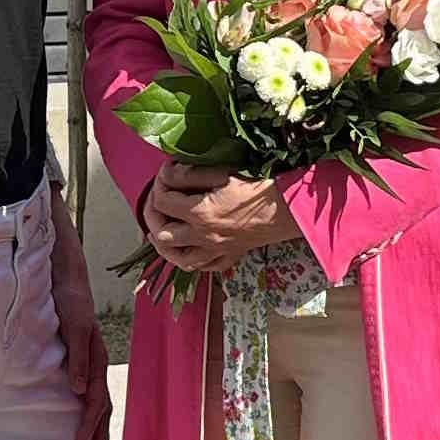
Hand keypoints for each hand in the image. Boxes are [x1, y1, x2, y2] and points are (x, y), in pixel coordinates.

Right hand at [50, 212, 114, 439]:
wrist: (60, 261)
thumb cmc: (54, 300)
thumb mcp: (53, 336)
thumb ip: (56, 360)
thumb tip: (47, 388)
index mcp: (89, 356)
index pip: (98, 398)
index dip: (97, 427)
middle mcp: (94, 349)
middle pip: (101, 396)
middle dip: (97, 430)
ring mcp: (88, 334)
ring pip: (95, 379)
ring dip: (90, 412)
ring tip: (83, 439)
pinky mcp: (78, 317)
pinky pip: (81, 346)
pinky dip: (80, 370)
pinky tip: (78, 391)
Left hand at [142, 157, 296, 277]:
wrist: (286, 210)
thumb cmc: (256, 188)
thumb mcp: (222, 174)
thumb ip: (191, 174)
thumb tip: (167, 173)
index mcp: (199, 213)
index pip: (163, 201)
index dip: (159, 184)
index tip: (166, 173)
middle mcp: (202, 236)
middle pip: (162, 235)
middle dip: (153, 217)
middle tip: (156, 203)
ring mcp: (215, 250)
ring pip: (178, 258)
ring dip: (165, 246)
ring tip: (160, 232)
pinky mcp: (228, 255)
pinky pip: (205, 266)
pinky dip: (191, 259)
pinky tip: (189, 248)